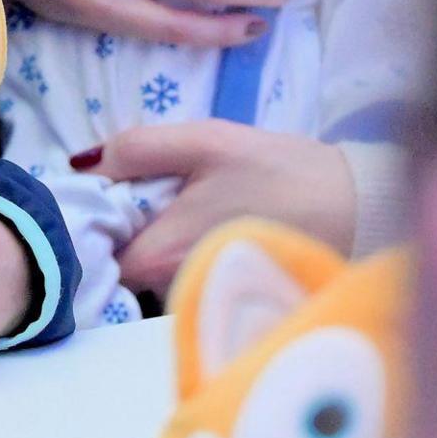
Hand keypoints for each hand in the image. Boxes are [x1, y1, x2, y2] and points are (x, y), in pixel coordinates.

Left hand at [88, 121, 358, 292]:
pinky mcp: (219, 290)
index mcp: (158, 258)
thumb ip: (138, 150)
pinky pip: (177, 269)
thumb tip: (82, 164)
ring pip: (146, 265)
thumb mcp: (205, 142)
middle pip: (115, 261)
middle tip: (136, 183)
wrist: (354, 207)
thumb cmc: (279, 172)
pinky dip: (175, 243)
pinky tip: (196, 213)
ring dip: (147, 231)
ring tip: (172, 194)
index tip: (94, 190)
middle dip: (115, 224)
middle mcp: (169, 290)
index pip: (90, 252)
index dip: (84, 219)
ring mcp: (195, 295)